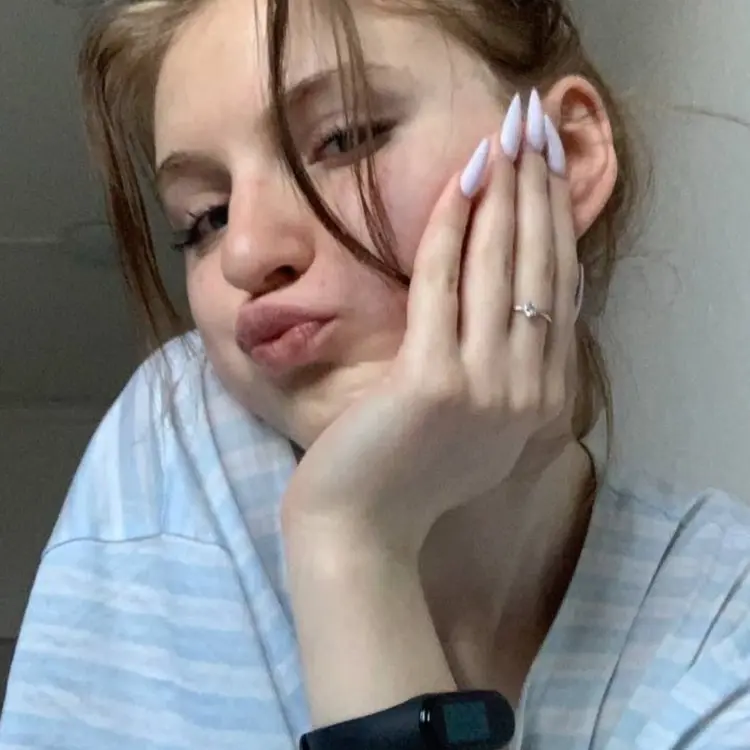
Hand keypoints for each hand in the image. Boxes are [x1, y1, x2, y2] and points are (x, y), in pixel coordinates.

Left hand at [282, 97, 581, 560]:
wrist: (361, 532)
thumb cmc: (405, 476)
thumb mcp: (475, 424)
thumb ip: (506, 369)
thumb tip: (514, 297)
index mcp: (544, 402)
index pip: (559, 292)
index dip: (557, 223)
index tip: (550, 170)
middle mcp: (531, 392)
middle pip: (540, 269)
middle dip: (540, 190)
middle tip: (536, 126)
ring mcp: (488, 388)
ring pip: (501, 267)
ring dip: (506, 192)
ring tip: (508, 133)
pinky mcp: (435, 381)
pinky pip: (445, 283)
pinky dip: (452, 226)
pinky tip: (463, 178)